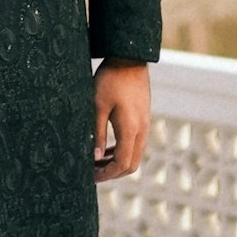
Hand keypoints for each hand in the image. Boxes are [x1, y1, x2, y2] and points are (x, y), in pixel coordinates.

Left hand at [93, 58, 149, 182]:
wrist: (129, 59)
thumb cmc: (110, 80)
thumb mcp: (97, 105)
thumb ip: (97, 133)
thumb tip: (95, 157)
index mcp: (130, 129)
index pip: (122, 163)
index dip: (107, 174)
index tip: (92, 177)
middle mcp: (141, 130)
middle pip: (131, 164)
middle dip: (113, 173)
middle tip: (93, 173)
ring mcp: (144, 125)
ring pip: (134, 154)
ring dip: (117, 162)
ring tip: (96, 163)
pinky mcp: (143, 119)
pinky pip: (135, 143)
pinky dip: (121, 151)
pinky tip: (106, 149)